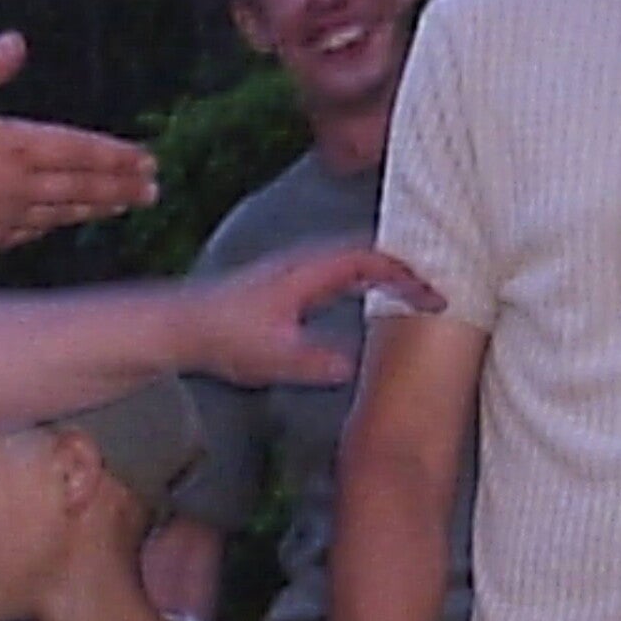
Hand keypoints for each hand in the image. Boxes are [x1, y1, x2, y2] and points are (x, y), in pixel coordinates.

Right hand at [0, 32, 157, 254]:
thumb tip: (16, 42)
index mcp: (10, 145)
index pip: (78, 150)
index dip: (116, 155)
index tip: (145, 159)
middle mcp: (14, 186)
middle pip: (80, 186)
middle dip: (120, 186)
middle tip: (151, 189)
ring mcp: (1, 217)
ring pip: (61, 213)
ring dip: (96, 208)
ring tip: (123, 206)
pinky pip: (29, 232)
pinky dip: (53, 225)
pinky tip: (61, 222)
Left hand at [181, 245, 444, 387]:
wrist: (183, 324)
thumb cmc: (224, 336)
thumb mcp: (272, 358)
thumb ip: (312, 362)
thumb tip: (351, 367)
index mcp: (308, 272)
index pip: (370, 262)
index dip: (407, 277)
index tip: (435, 299)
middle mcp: (306, 263)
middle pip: (368, 254)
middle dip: (407, 270)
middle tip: (438, 295)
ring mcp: (297, 269)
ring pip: (354, 259)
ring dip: (387, 272)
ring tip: (417, 293)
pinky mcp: (289, 281)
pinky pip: (340, 270)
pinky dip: (367, 277)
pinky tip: (371, 295)